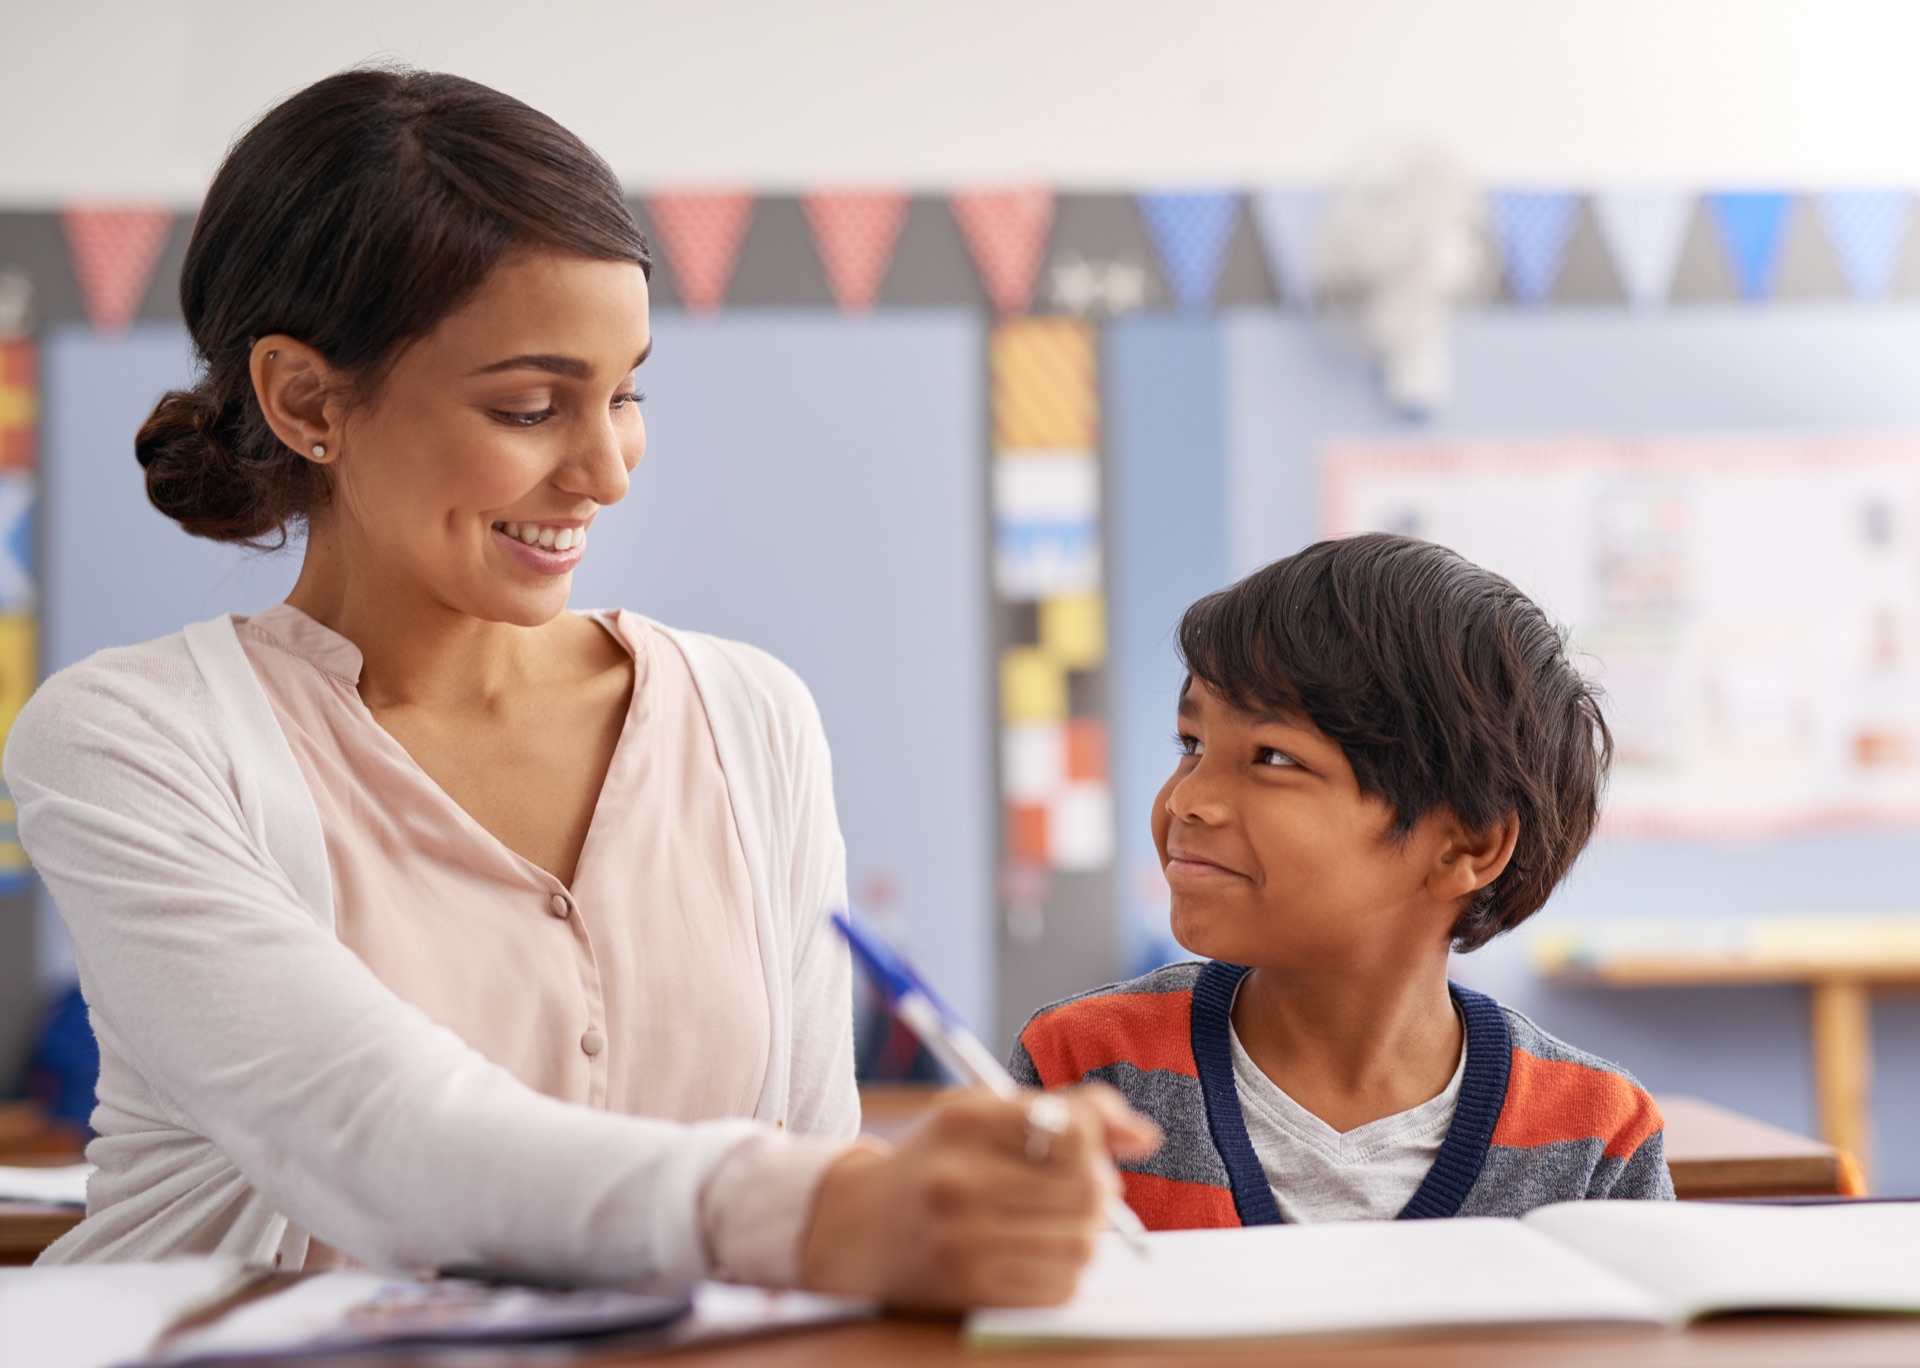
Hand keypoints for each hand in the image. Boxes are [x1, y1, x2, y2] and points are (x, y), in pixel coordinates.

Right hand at [799, 1084, 1160, 1309]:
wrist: (857, 1229)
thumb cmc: (937, 1164)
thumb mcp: (986, 1116)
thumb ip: (1071, 1111)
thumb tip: (1147, 1136)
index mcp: (964, 1120)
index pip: (1071, 1126)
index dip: (1093, 1141)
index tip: (1080, 1150)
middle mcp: (958, 1177)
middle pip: (1086, 1188)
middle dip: (1099, 1192)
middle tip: (1083, 1193)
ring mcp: (960, 1237)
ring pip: (1081, 1242)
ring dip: (1087, 1236)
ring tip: (1062, 1225)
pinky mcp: (967, 1288)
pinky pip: (1058, 1286)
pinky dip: (1064, 1273)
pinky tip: (1038, 1256)